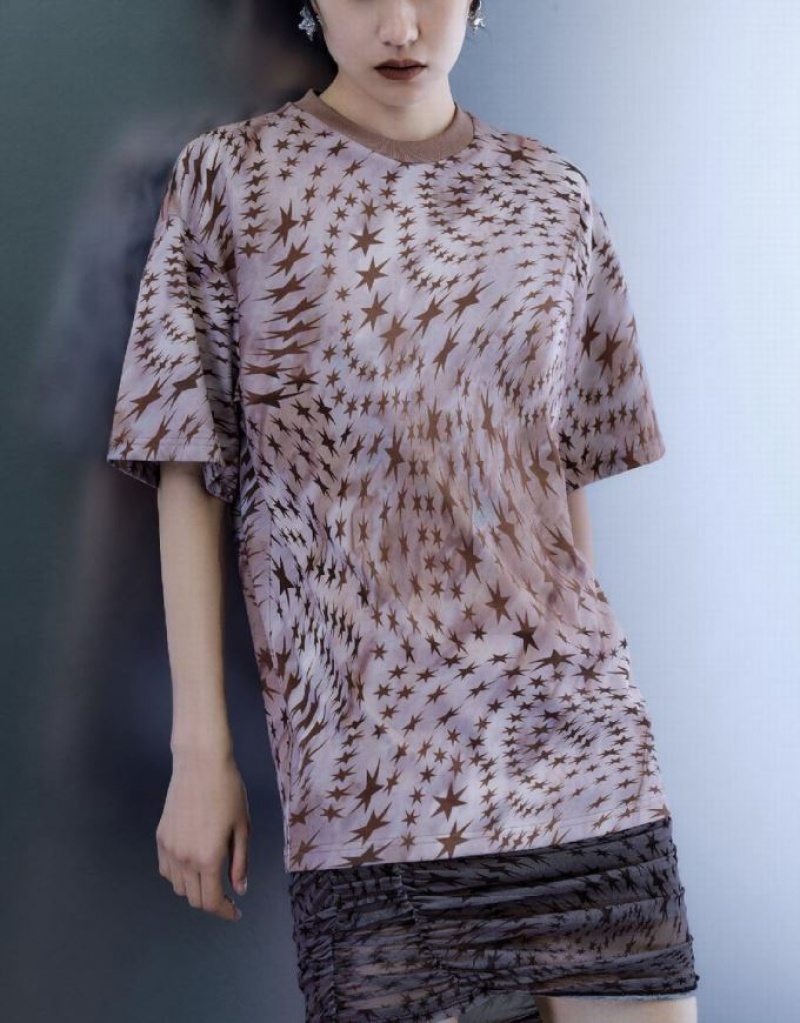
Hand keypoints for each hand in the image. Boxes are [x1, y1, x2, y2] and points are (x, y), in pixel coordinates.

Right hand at [156, 749, 249, 921]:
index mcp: (208, 858)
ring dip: (195, 888)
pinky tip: (192, 863)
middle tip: (227, 892)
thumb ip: (240, 862)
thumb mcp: (242, 827)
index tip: (235, 912)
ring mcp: (169, 848)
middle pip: (194, 898)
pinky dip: (179, 875)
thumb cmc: (229, 791)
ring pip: (178, 887)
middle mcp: (184, 859)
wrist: (200, 764)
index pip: (211, 901)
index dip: (224, 912)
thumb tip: (239, 889)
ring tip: (210, 875)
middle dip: (212, 901)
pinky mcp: (160, 837)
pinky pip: (166, 869)